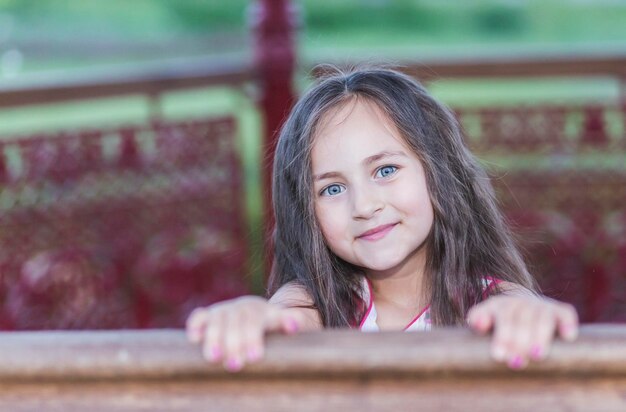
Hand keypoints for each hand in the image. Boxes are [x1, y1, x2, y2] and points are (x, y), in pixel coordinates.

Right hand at [186, 296, 305, 371]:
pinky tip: (194, 338)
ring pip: (216, 321)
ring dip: (214, 339)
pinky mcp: (208, 315)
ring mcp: (223, 311)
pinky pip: (199, 317)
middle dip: (234, 344)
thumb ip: (290, 321)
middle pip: (235, 323)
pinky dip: (195, 325)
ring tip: (213, 358)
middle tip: (235, 365)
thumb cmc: (269, 325)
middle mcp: (240, 308)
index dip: (253, 338)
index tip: (255, 357)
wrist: (254, 312)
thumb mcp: (280, 322)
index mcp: (260, 310)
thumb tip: (294, 325)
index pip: (255, 321)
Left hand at [467, 294, 578, 368]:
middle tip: (516, 363)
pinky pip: (566, 313)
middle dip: (518, 342)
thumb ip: (477, 319)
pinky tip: (568, 337)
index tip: (498, 356)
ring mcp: (541, 305)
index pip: (502, 317)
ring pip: (542, 318)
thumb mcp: (484, 317)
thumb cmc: (497, 321)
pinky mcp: (560, 310)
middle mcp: (521, 302)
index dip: (501, 336)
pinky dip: (567, 323)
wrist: (519, 304)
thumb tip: (479, 325)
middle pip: (521, 319)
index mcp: (500, 304)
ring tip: (537, 355)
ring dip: (540, 336)